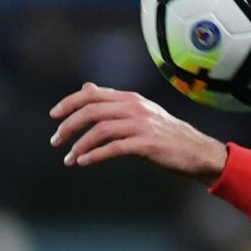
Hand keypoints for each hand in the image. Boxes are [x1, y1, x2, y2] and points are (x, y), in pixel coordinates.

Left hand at [49, 82, 228, 183]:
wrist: (196, 151)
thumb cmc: (165, 134)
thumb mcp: (139, 111)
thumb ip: (112, 101)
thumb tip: (86, 88)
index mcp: (130, 98)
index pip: (91, 95)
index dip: (69, 103)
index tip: (54, 116)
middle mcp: (134, 107)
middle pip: (91, 111)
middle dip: (68, 126)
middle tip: (55, 142)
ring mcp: (141, 125)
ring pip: (99, 130)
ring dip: (79, 145)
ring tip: (68, 159)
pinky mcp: (146, 144)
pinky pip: (114, 148)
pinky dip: (95, 156)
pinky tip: (83, 163)